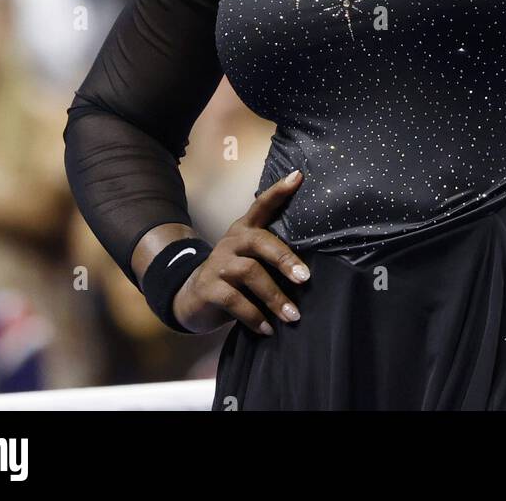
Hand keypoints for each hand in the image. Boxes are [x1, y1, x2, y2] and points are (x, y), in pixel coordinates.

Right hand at [172, 170, 309, 334]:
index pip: (262, 204)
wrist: (192, 296)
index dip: (279, 191)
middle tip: (305, 279)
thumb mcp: (250, 258)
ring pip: (251, 273)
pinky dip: (254, 317)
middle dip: (285, 259)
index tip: (298, 176)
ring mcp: (219, 263)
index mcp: (245, 229)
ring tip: (293, 316)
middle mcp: (232, 240)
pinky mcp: (209, 288)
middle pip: (261, 242)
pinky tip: (268, 329)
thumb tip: (312, 268)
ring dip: (275, 297)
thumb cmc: (235, 275)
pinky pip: (235, 301)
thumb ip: (271, 254)